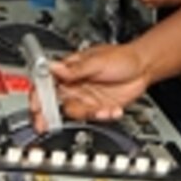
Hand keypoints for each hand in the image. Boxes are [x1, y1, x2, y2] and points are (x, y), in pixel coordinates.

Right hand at [29, 44, 150, 129]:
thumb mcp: (98, 61)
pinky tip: (113, 109)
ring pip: (74, 113)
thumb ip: (76, 68)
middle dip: (48, 114)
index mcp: (70, 70)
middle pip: (53, 102)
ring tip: (101, 109)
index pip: (46, 83)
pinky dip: (103, 116)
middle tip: (45, 123)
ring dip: (86, 114)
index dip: (37, 95)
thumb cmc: (122, 57)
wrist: (144, 67)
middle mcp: (75, 85)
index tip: (35, 105)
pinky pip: (93, 118)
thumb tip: (53, 67)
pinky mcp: (98, 108)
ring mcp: (85, 97)